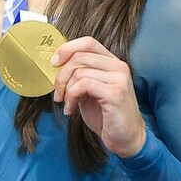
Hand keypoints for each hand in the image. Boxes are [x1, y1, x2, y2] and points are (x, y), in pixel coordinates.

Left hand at [51, 37, 146, 158]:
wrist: (126, 138)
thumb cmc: (107, 116)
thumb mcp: (90, 91)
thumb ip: (80, 76)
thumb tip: (57, 66)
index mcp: (113, 63)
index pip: (88, 42)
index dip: (67, 49)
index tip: (53, 63)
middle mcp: (119, 67)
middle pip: (80, 56)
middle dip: (61, 75)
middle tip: (58, 93)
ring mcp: (119, 79)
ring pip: (79, 72)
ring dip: (66, 90)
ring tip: (66, 104)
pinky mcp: (115, 93)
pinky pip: (83, 85)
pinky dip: (71, 97)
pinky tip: (71, 110)